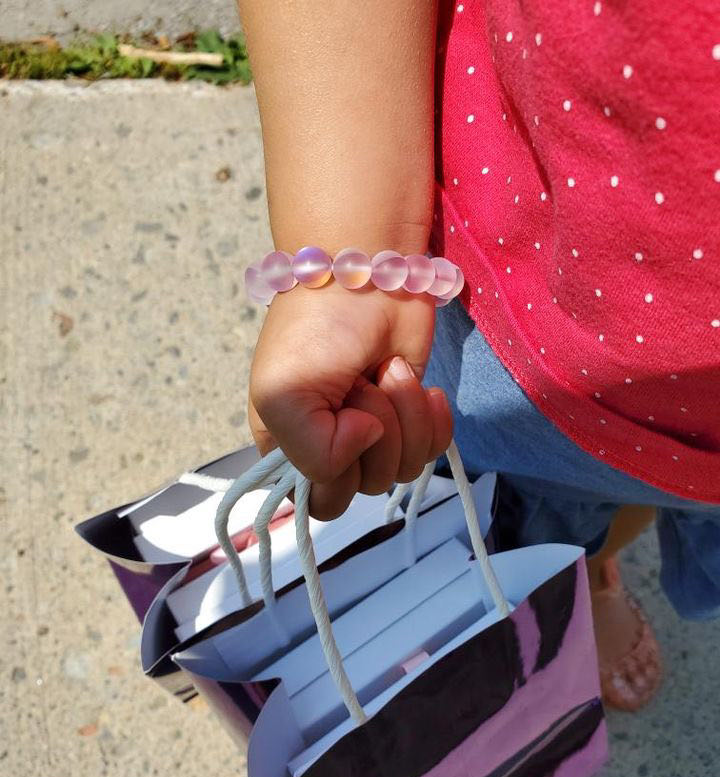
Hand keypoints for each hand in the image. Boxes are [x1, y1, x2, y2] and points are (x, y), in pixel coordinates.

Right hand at [248, 280, 452, 518]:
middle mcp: (332, 446)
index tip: (338, 425)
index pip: (321, 503)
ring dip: (404, 414)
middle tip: (360, 384)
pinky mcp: (413, 414)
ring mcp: (377, 432)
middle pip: (368, 486)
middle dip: (376, 433)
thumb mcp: (284, 396)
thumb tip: (366, 446)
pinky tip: (423, 388)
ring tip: (386, 371)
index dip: (337, 475)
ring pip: (406, 468)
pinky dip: (434, 418)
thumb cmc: (315, 329)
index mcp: (289, 448)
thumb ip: (312, 454)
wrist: (368, 274)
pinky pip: (435, 448)